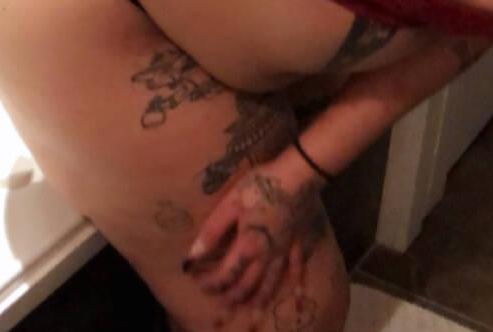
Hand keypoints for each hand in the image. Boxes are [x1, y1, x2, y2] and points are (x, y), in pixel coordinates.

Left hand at [183, 165, 323, 314]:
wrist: (298, 175)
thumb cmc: (260, 185)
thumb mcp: (230, 203)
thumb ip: (212, 231)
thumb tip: (193, 255)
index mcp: (247, 246)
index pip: (226, 273)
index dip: (211, 282)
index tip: (198, 285)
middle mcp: (266, 256)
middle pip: (247, 285)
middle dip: (232, 299)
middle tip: (221, 311)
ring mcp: (284, 252)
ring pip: (270, 284)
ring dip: (259, 303)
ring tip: (252, 320)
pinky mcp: (299, 244)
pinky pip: (298, 270)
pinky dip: (298, 287)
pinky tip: (299, 302)